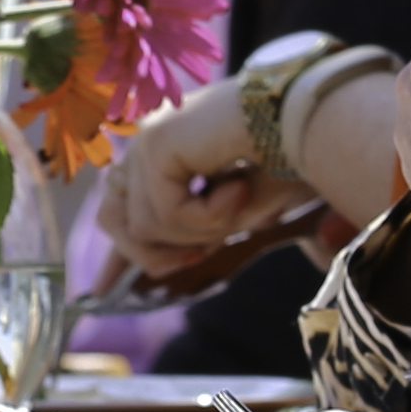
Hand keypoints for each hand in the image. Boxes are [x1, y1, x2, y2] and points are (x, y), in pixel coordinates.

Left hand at [97, 79, 310, 279]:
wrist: (311, 121)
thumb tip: (159, 263)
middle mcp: (148, 141)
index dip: (117, 252)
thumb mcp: (235, 211)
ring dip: (199, 232)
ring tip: (239, 202)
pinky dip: (208, 217)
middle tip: (200, 256)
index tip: (99, 290)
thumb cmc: (287, 158)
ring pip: (144, 226)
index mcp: (163, 151)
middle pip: (115, 221)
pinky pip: (166, 213)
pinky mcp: (157, 142)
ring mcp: (148, 138)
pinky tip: (239, 187)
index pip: (121, 207)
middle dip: (154, 255)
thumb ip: (195, 232)